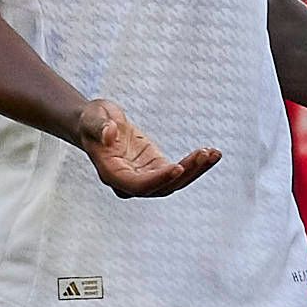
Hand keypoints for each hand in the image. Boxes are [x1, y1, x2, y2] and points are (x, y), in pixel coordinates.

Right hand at [73, 99, 217, 194]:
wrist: (99, 124)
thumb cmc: (93, 121)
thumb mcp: (93, 118)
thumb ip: (100, 126)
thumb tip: (109, 134)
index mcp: (112, 174)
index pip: (137, 185)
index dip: (157, 180)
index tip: (177, 167)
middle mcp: (129, 182)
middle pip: (161, 188)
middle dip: (185, 174)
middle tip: (204, 155)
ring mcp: (145, 177)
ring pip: (174, 183)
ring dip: (195, 170)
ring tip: (213, 154)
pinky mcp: (157, 169)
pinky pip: (179, 172)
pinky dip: (196, 164)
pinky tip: (212, 153)